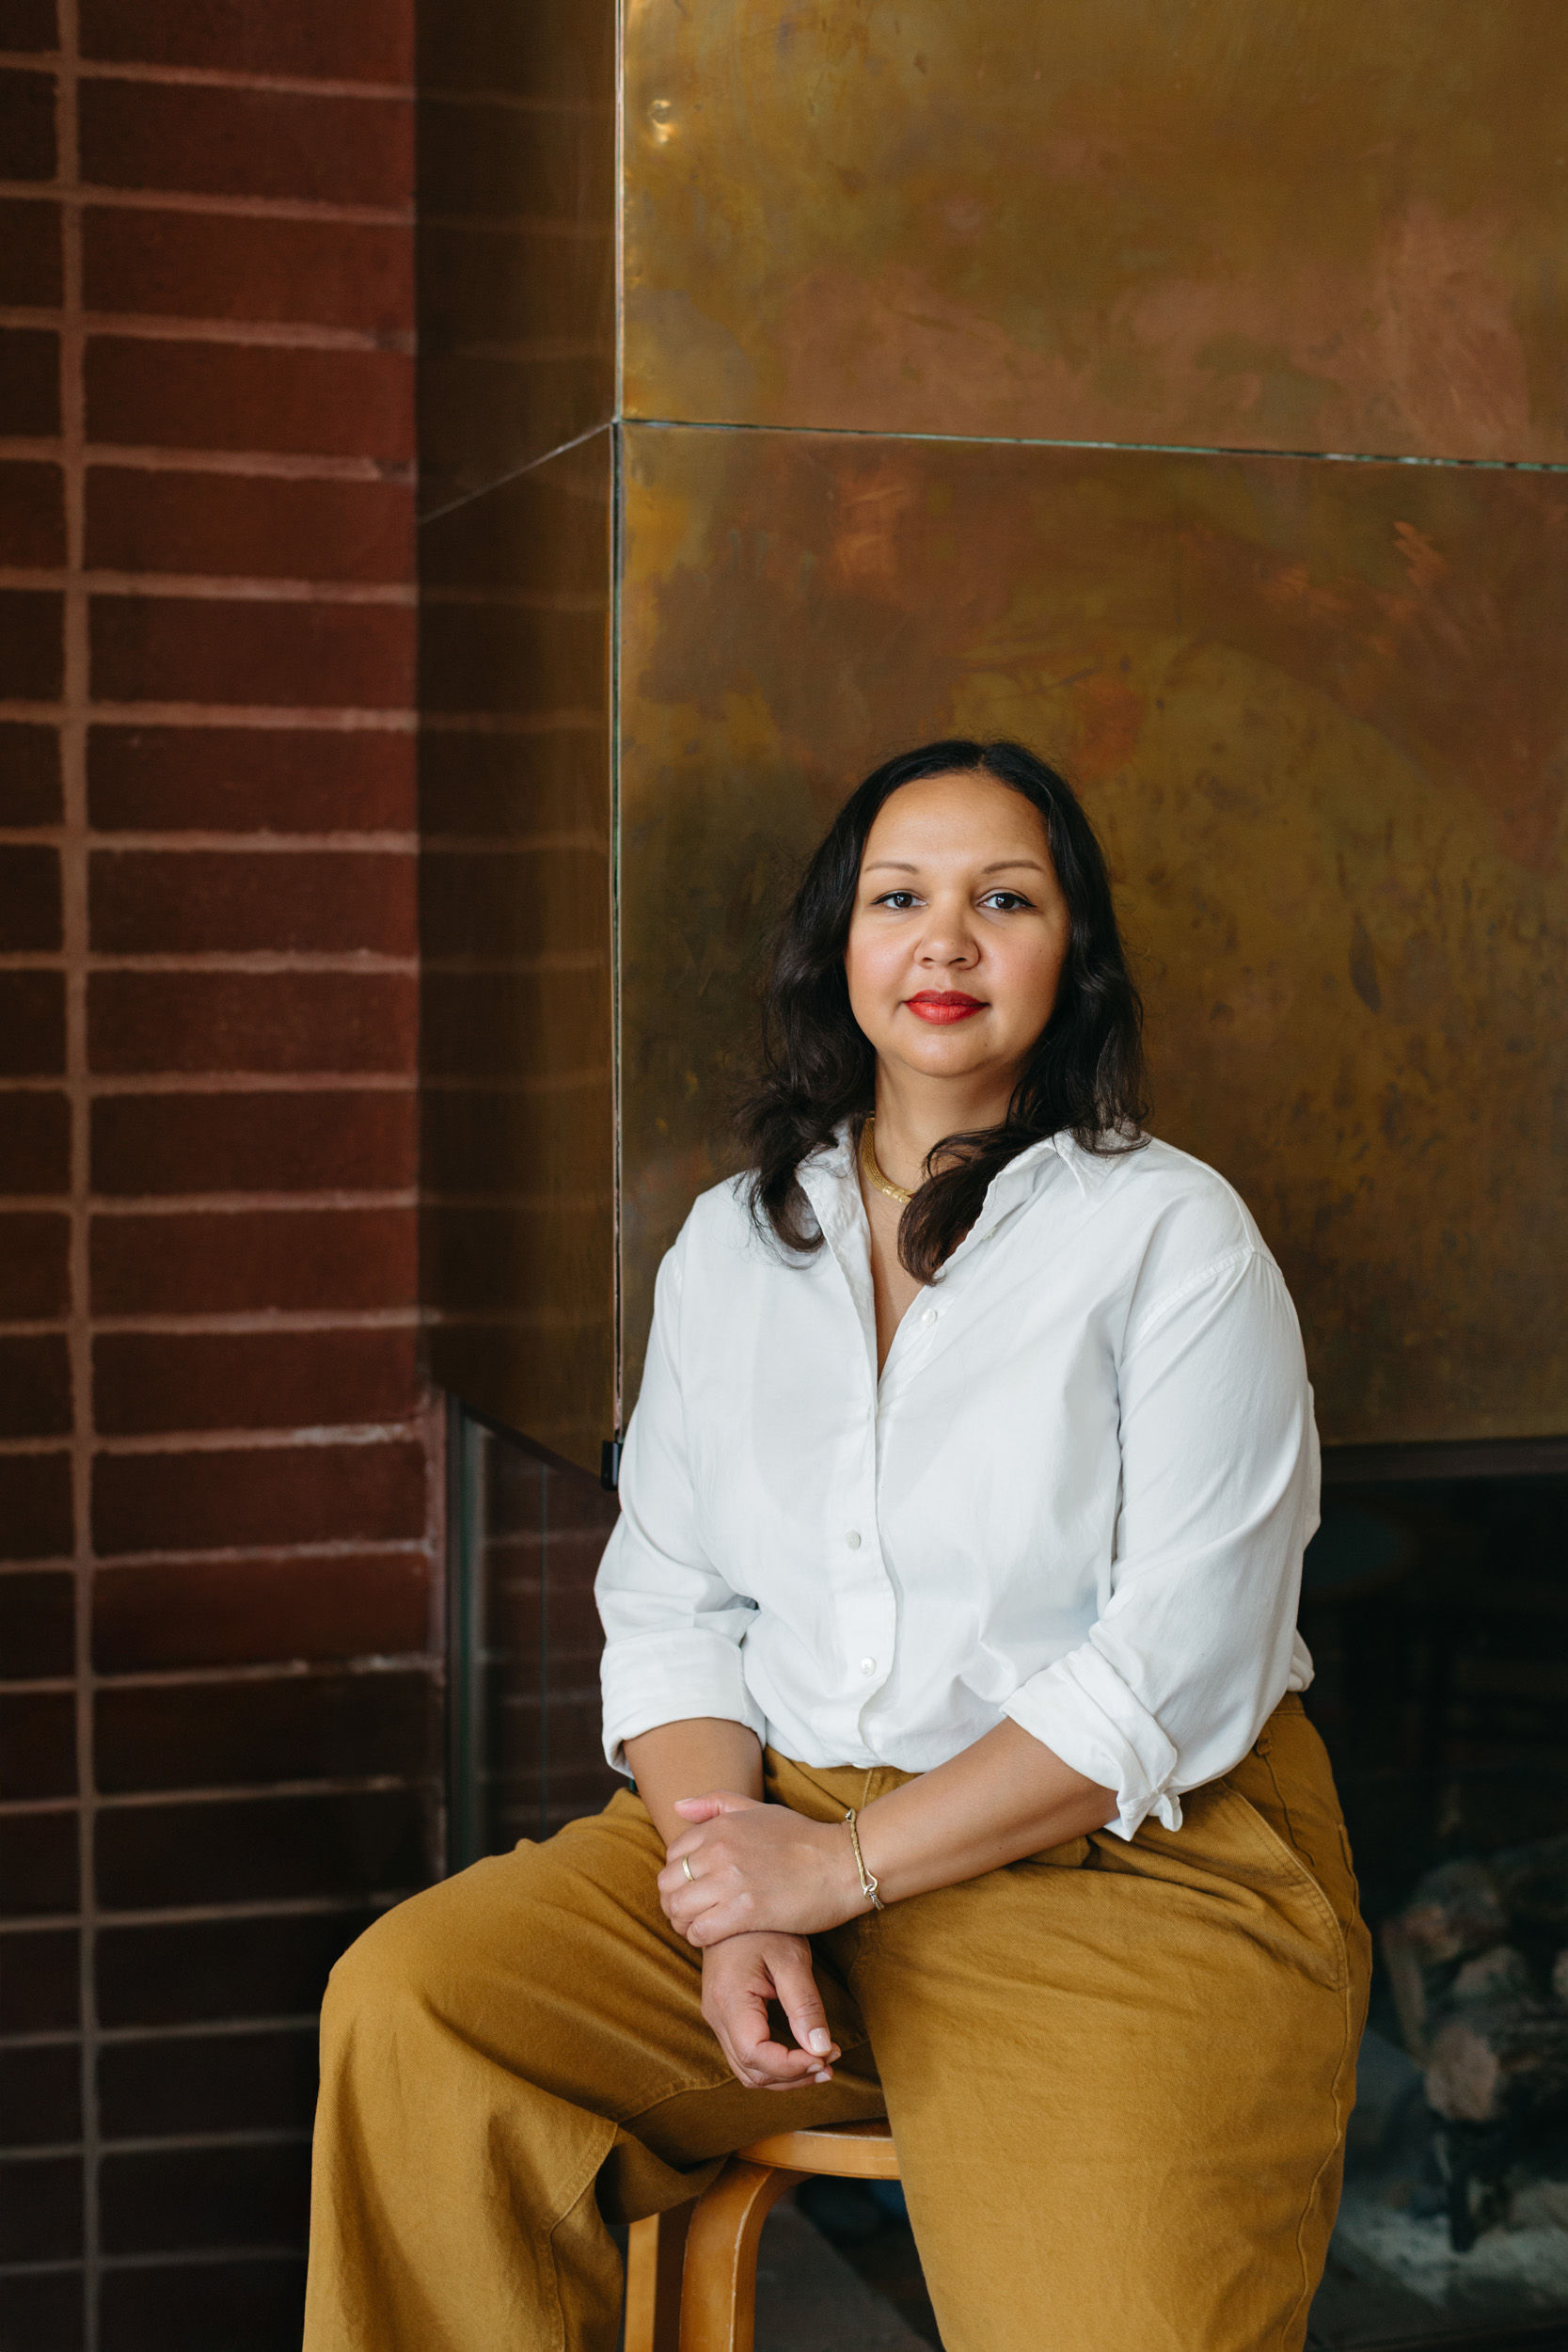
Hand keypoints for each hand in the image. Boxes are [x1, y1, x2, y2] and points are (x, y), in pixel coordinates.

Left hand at [658, 1790, 865, 1944]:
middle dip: (673, 1900)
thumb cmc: (803, 1838)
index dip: (676, 1874)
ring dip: (682, 1922)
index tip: (691, 1887)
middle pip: (668, 1883)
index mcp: (721, 1826)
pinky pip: (700, 1931)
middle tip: (690, 1911)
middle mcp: (720, 1851)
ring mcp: (732, 1881)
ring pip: (679, 1909)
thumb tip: (677, 1808)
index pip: (672, 1853)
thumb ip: (716, 1803)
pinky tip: (712, 1937)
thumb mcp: (759, 1809)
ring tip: (697, 1926)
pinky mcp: (746, 1912)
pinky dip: (698, 1938)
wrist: (842, 1864)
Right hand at [701, 1931, 841, 2088]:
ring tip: (822, 2064)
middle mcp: (716, 2015)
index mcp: (730, 2000)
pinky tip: (801, 2055)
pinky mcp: (724, 2016)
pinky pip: (746, 2054)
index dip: (792, 2067)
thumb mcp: (792, 1959)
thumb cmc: (765, 1926)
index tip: (825, 2057)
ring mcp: (716, 2017)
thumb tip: (821, 2050)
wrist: (735, 1902)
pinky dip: (774, 2064)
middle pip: (751, 2071)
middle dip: (793, 2076)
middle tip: (831, 2062)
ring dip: (785, 2076)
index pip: (756, 2055)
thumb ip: (805, 2006)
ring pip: (747, 2070)